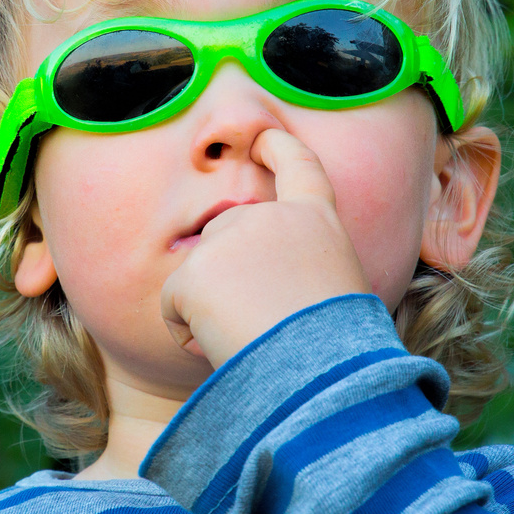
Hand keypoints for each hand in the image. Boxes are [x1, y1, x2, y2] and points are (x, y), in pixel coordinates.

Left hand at [160, 129, 372, 368]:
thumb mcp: (340, 292)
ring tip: (251, 339)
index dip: (278, 147)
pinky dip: (187, 332)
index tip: (264, 138)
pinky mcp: (195, 271)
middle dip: (229, 274)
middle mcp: (272, 216)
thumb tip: (275, 294)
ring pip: (200, 274)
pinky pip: (173, 305)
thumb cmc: (340, 351)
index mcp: (318, 220)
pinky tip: (219, 346)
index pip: (298, 166)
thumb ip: (304, 270)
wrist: (323, 374)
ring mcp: (229, 238)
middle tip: (263, 323)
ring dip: (212, 308)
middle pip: (227, 234)